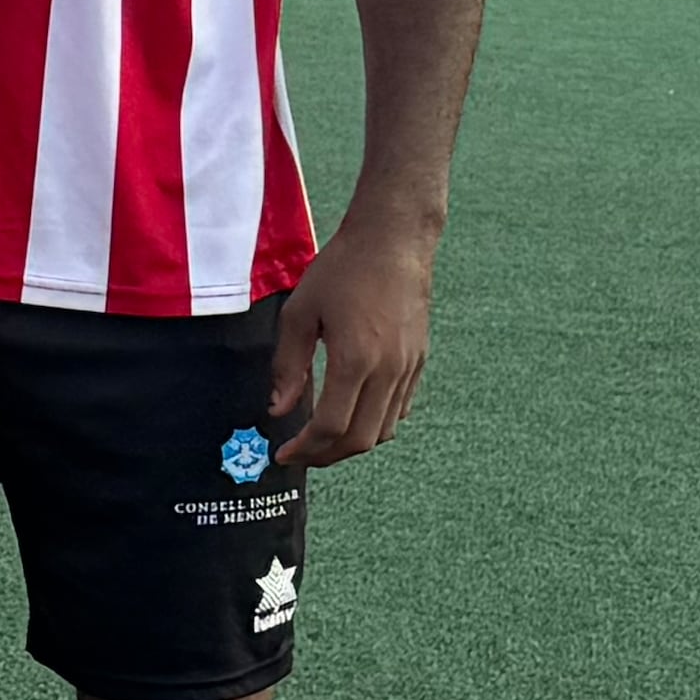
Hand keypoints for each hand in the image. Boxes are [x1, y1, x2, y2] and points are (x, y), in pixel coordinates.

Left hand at [270, 215, 437, 467]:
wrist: (393, 243)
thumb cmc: (341, 271)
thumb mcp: (299, 314)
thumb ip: (287, 366)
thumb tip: (279, 410)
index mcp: (356, 360)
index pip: (331, 427)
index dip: (305, 449)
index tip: (282, 454)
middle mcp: (389, 370)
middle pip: (360, 439)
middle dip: (326, 456)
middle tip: (299, 455)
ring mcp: (409, 367)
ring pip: (383, 430)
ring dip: (351, 443)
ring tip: (320, 440)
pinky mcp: (419, 360)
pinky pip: (399, 409)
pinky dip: (374, 423)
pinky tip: (350, 414)